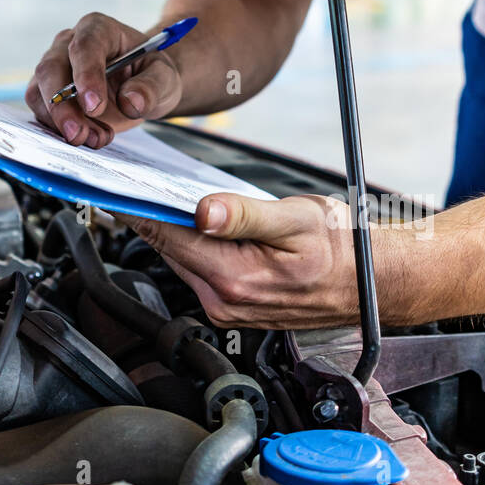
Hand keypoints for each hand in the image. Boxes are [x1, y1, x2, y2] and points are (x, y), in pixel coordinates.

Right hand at [26, 12, 183, 147]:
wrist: (142, 86)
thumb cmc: (151, 74)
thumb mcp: (165, 78)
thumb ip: (151, 87)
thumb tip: (130, 101)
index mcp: (98, 29)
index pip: (84, 47)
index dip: (86, 76)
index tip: (94, 106)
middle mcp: (68, 44)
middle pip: (50, 69)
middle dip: (62, 107)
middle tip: (78, 134)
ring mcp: (54, 68)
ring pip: (40, 93)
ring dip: (61, 123)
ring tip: (95, 139)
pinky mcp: (47, 93)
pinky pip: (42, 112)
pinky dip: (59, 130)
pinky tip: (88, 137)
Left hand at [125, 191, 361, 329]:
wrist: (373, 284)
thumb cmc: (343, 251)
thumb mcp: (297, 220)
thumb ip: (246, 215)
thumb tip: (203, 211)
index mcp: (234, 279)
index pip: (166, 237)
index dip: (136, 207)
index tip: (111, 184)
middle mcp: (224, 302)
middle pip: (168, 249)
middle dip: (149, 213)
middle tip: (129, 177)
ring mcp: (227, 307)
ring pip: (182, 259)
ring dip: (170, 229)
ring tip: (156, 192)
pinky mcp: (233, 305)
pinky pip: (199, 268)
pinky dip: (191, 244)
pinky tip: (193, 221)